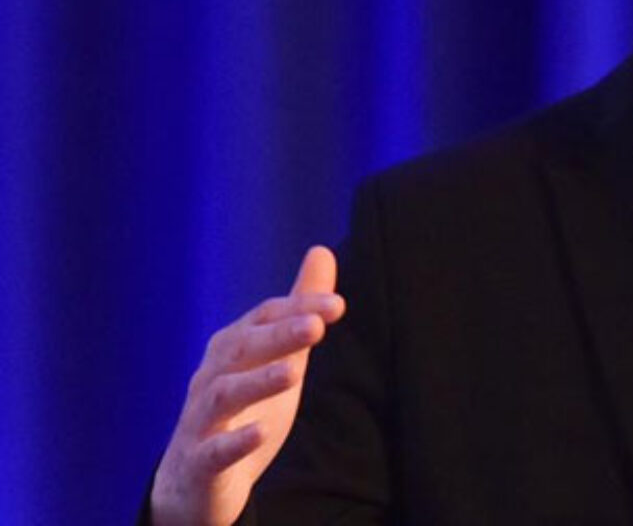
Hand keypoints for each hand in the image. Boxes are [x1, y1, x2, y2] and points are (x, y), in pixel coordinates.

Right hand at [150, 246, 344, 525]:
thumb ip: (299, 308)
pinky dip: (234, 441)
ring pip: (222, 396)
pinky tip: (259, 433)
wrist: (197, 479)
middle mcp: (211, 377)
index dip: (298, 309)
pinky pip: (211, 452)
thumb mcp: (278, 354)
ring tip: (292, 374)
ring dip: (256, 382)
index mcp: (232, 349)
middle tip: (316, 327)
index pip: (264, 319)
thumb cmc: (242, 406)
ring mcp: (200, 420)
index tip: (338, 306)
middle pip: (241, 350)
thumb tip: (322, 251)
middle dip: (277, 336)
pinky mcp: (199, 463)